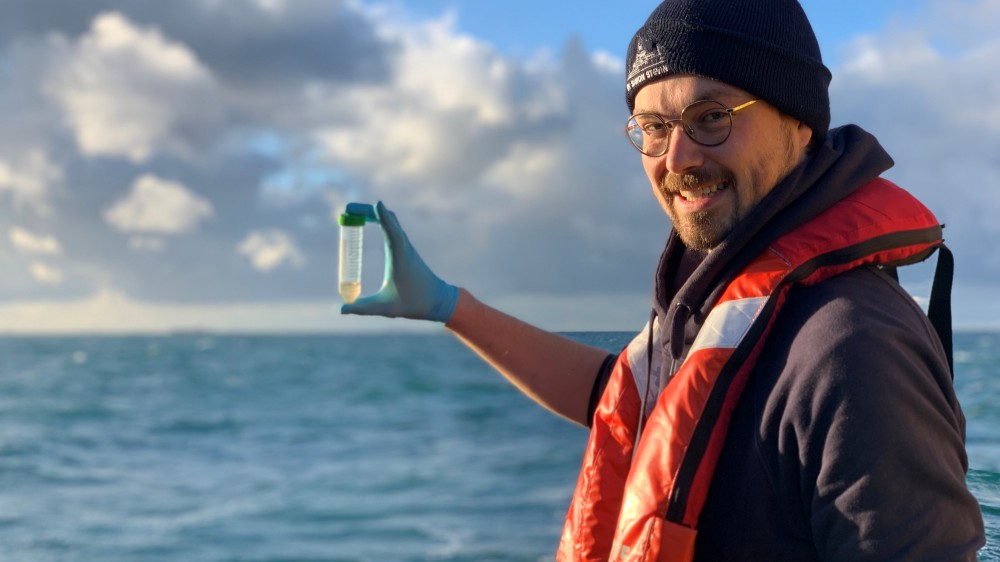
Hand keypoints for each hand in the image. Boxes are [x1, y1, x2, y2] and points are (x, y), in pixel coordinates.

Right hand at [340, 201, 458, 322]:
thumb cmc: (414, 304)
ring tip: (354, 212)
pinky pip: (393, 228)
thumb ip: (363, 308)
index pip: (393, 233)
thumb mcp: (386, 308)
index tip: (377, 204)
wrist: (438, 300)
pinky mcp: (406, 249)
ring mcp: (406, 247)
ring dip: (375, 214)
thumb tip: (341, 310)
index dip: (385, 218)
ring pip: (392, 222)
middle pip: (389, 221)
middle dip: (369, 212)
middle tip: (348, 208)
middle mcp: (404, 248)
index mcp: (400, 259)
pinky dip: (382, 221)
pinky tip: (371, 220)